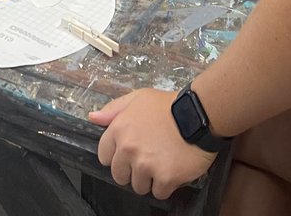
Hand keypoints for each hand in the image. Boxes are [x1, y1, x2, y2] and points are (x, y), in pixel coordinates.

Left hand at [89, 89, 216, 197]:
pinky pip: (160, 193)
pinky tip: (173, 168)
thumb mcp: (138, 98)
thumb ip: (114, 109)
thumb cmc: (167, 105)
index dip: (117, 156)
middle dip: (132, 171)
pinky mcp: (165, 178)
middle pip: (120, 176)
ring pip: (139, 187)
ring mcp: (146, 165)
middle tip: (148, 159)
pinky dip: (167, 185)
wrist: (198, 114)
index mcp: (119, 130)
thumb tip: (92, 118)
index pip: (104, 156)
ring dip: (150, 179)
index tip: (129, 153)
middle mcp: (128, 149)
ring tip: (162, 162)